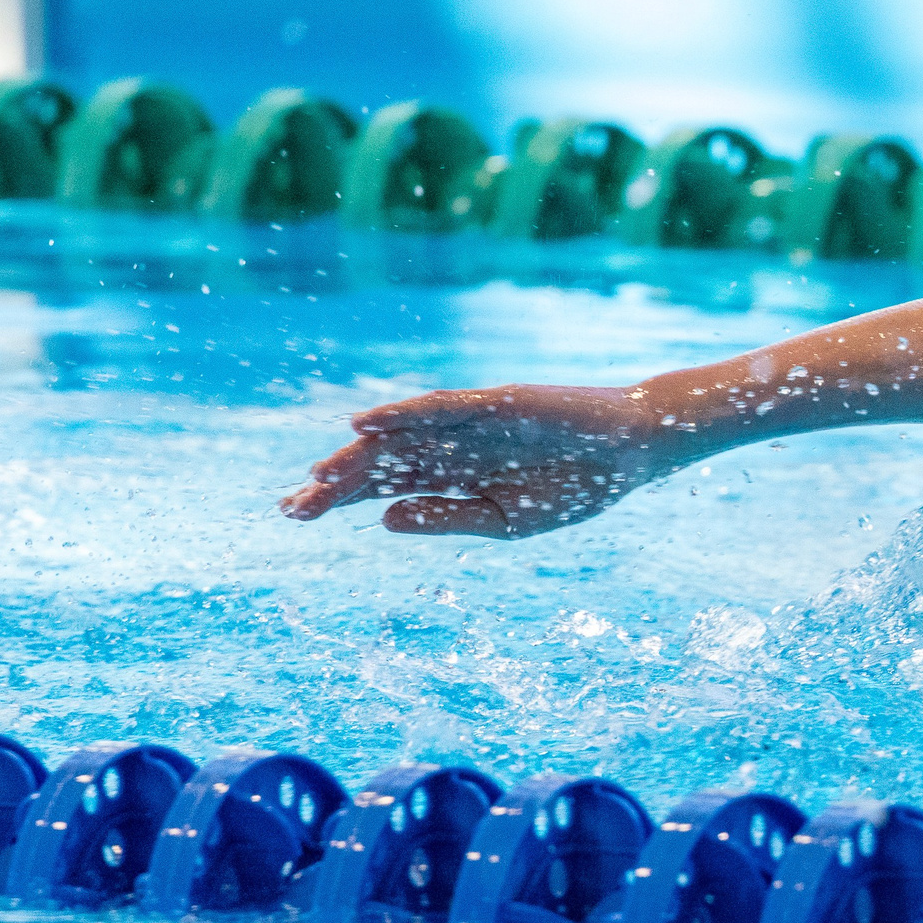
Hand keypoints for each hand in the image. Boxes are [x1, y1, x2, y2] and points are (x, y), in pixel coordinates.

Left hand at [280, 384, 663, 536]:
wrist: (630, 454)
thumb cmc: (575, 487)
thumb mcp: (504, 520)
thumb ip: (444, 517)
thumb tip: (381, 519)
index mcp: (454, 476)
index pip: (384, 486)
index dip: (341, 498)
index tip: (297, 516)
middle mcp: (451, 445)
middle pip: (381, 462)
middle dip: (336, 483)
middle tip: (292, 508)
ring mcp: (469, 421)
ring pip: (400, 436)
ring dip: (358, 453)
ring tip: (318, 476)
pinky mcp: (492, 402)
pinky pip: (437, 406)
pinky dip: (400, 412)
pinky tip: (365, 424)